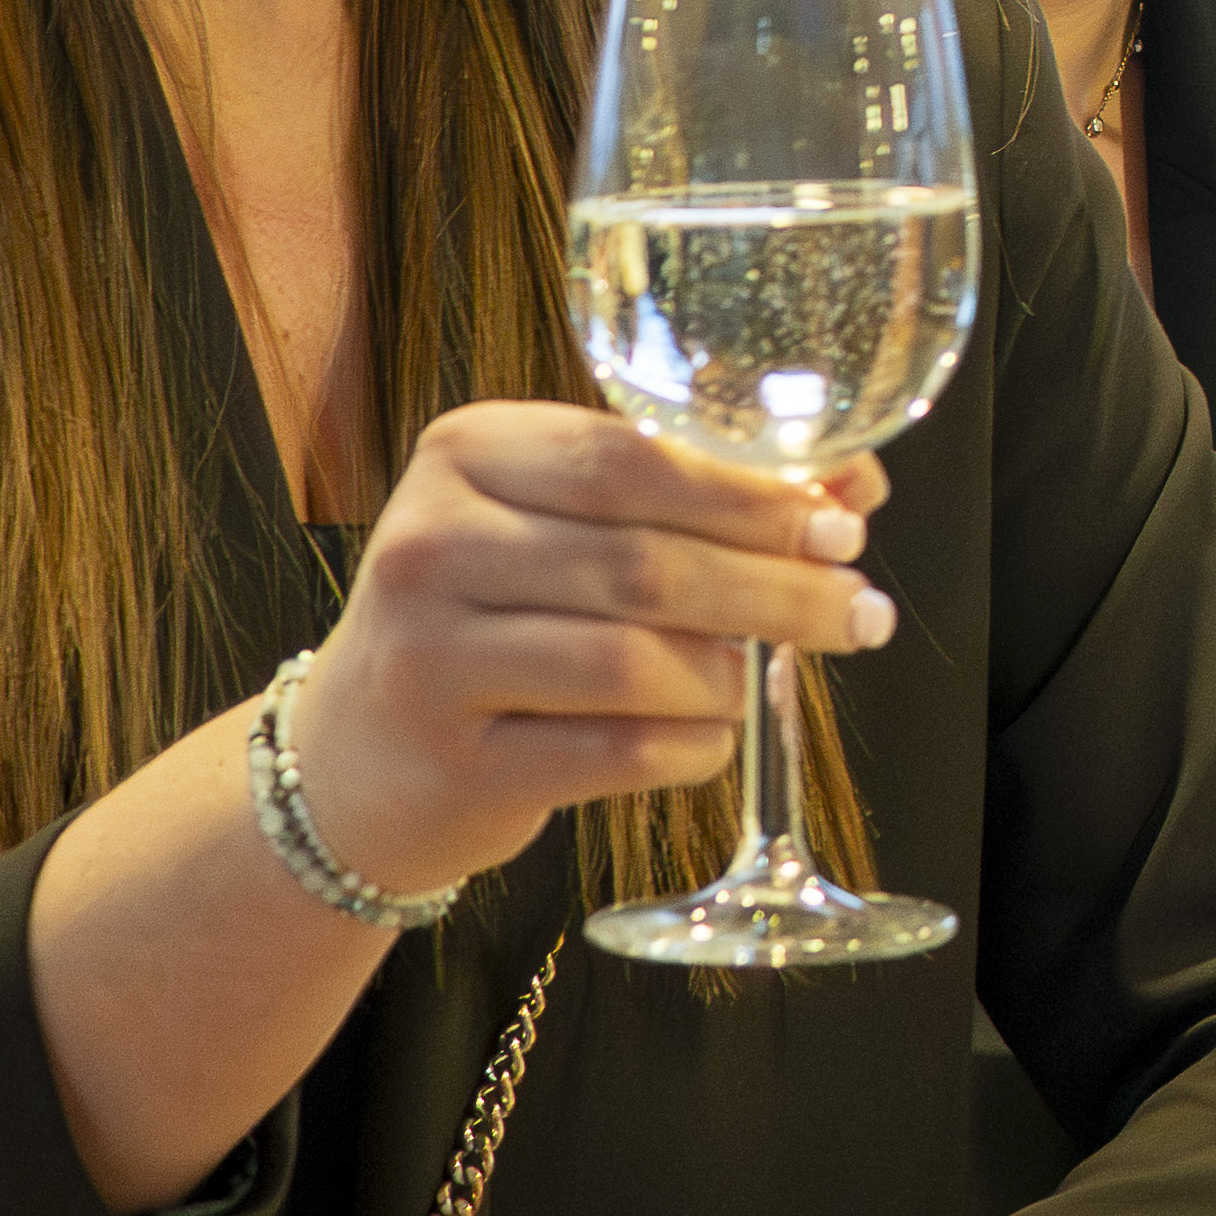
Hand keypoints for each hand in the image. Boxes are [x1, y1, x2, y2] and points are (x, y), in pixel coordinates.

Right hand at [284, 404, 893, 907]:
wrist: (356, 754)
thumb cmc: (492, 616)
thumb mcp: (564, 528)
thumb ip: (693, 496)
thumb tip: (855, 485)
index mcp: (467, 452)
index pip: (630, 458)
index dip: (751, 495)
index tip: (845, 524)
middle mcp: (432, 544)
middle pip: (644, 563)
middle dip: (776, 589)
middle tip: (859, 610)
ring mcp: (428, 658)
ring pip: (634, 662)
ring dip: (730, 674)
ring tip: (759, 677)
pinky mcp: (452, 763)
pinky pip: (614, 753)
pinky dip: (690, 746)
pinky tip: (714, 736)